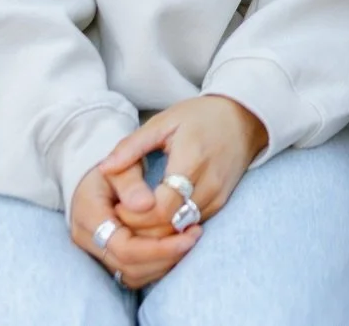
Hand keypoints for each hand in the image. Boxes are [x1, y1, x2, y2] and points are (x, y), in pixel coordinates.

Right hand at [69, 165, 200, 289]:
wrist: (100, 172)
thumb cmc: (117, 163)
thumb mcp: (123, 163)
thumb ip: (131, 182)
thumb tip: (147, 205)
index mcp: (88, 213)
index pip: (124, 246)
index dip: (158, 247)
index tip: (188, 235)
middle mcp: (87, 237)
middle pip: (129, 264)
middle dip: (165, 256)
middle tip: (195, 237)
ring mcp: (95, 250)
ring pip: (132, 274)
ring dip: (163, 263)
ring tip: (190, 240)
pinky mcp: (108, 256)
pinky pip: (134, 272)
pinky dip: (157, 264)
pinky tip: (177, 247)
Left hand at [96, 95, 268, 239]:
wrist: (244, 118)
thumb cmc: (200, 116)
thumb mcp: (164, 121)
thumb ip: (133, 145)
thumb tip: (104, 168)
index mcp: (192, 160)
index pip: (161, 206)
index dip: (136, 214)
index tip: (116, 207)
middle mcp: (209, 183)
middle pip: (169, 224)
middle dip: (140, 228)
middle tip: (117, 220)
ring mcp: (217, 196)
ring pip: (179, 231)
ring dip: (153, 232)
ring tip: (131, 221)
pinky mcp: (220, 203)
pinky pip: (190, 227)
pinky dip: (169, 229)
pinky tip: (152, 221)